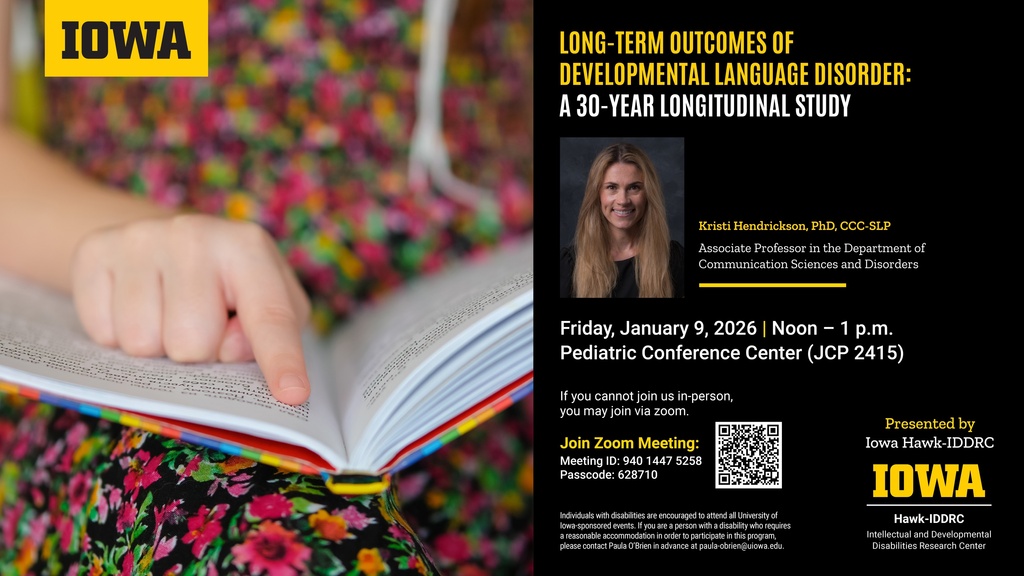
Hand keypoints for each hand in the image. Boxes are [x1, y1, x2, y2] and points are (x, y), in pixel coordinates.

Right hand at [70, 214, 311, 404]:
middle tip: (199, 324)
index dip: (281, 359)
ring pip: (142, 344)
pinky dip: (117, 335)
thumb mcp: (269, 302)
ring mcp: (140, 238)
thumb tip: (229, 350)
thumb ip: (271, 333)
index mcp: (249, 248)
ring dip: (156, 347)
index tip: (292, 394)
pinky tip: (136, 305)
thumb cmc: (229, 283)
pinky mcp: (95, 251)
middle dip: (197, 352)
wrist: (164, 240)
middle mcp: (194, 234)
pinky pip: (103, 333)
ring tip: (167, 313)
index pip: (269, 316)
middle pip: (192, 345)